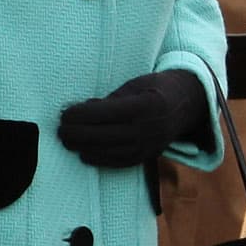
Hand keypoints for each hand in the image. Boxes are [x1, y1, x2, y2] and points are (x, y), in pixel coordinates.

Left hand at [57, 69, 209, 168]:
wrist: (186, 105)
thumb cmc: (155, 88)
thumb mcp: (135, 84)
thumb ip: (111, 99)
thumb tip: (82, 110)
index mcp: (146, 105)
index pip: (105, 113)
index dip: (81, 115)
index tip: (64, 114)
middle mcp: (149, 127)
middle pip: (104, 135)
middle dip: (77, 134)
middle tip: (59, 130)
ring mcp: (149, 144)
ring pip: (110, 151)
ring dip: (84, 148)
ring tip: (67, 142)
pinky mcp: (148, 155)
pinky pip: (120, 161)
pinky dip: (100, 159)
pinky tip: (85, 155)